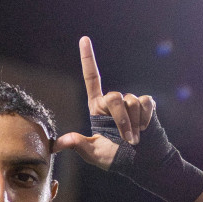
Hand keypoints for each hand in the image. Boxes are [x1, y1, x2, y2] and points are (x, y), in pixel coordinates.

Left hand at [54, 36, 155, 168]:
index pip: (91, 79)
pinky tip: (146, 129)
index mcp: (98, 108)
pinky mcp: (146, 104)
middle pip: (115, 96)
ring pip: (132, 102)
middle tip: (129, 139)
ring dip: (134, 124)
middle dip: (122, 120)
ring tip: (136, 137)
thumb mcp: (94, 153)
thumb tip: (56, 145)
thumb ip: (78, 145)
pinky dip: (146, 119)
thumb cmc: (117, 159)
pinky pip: (146, 103)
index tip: (84, 39)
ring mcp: (131, 102)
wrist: (143, 162)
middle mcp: (113, 102)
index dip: (88, 58)